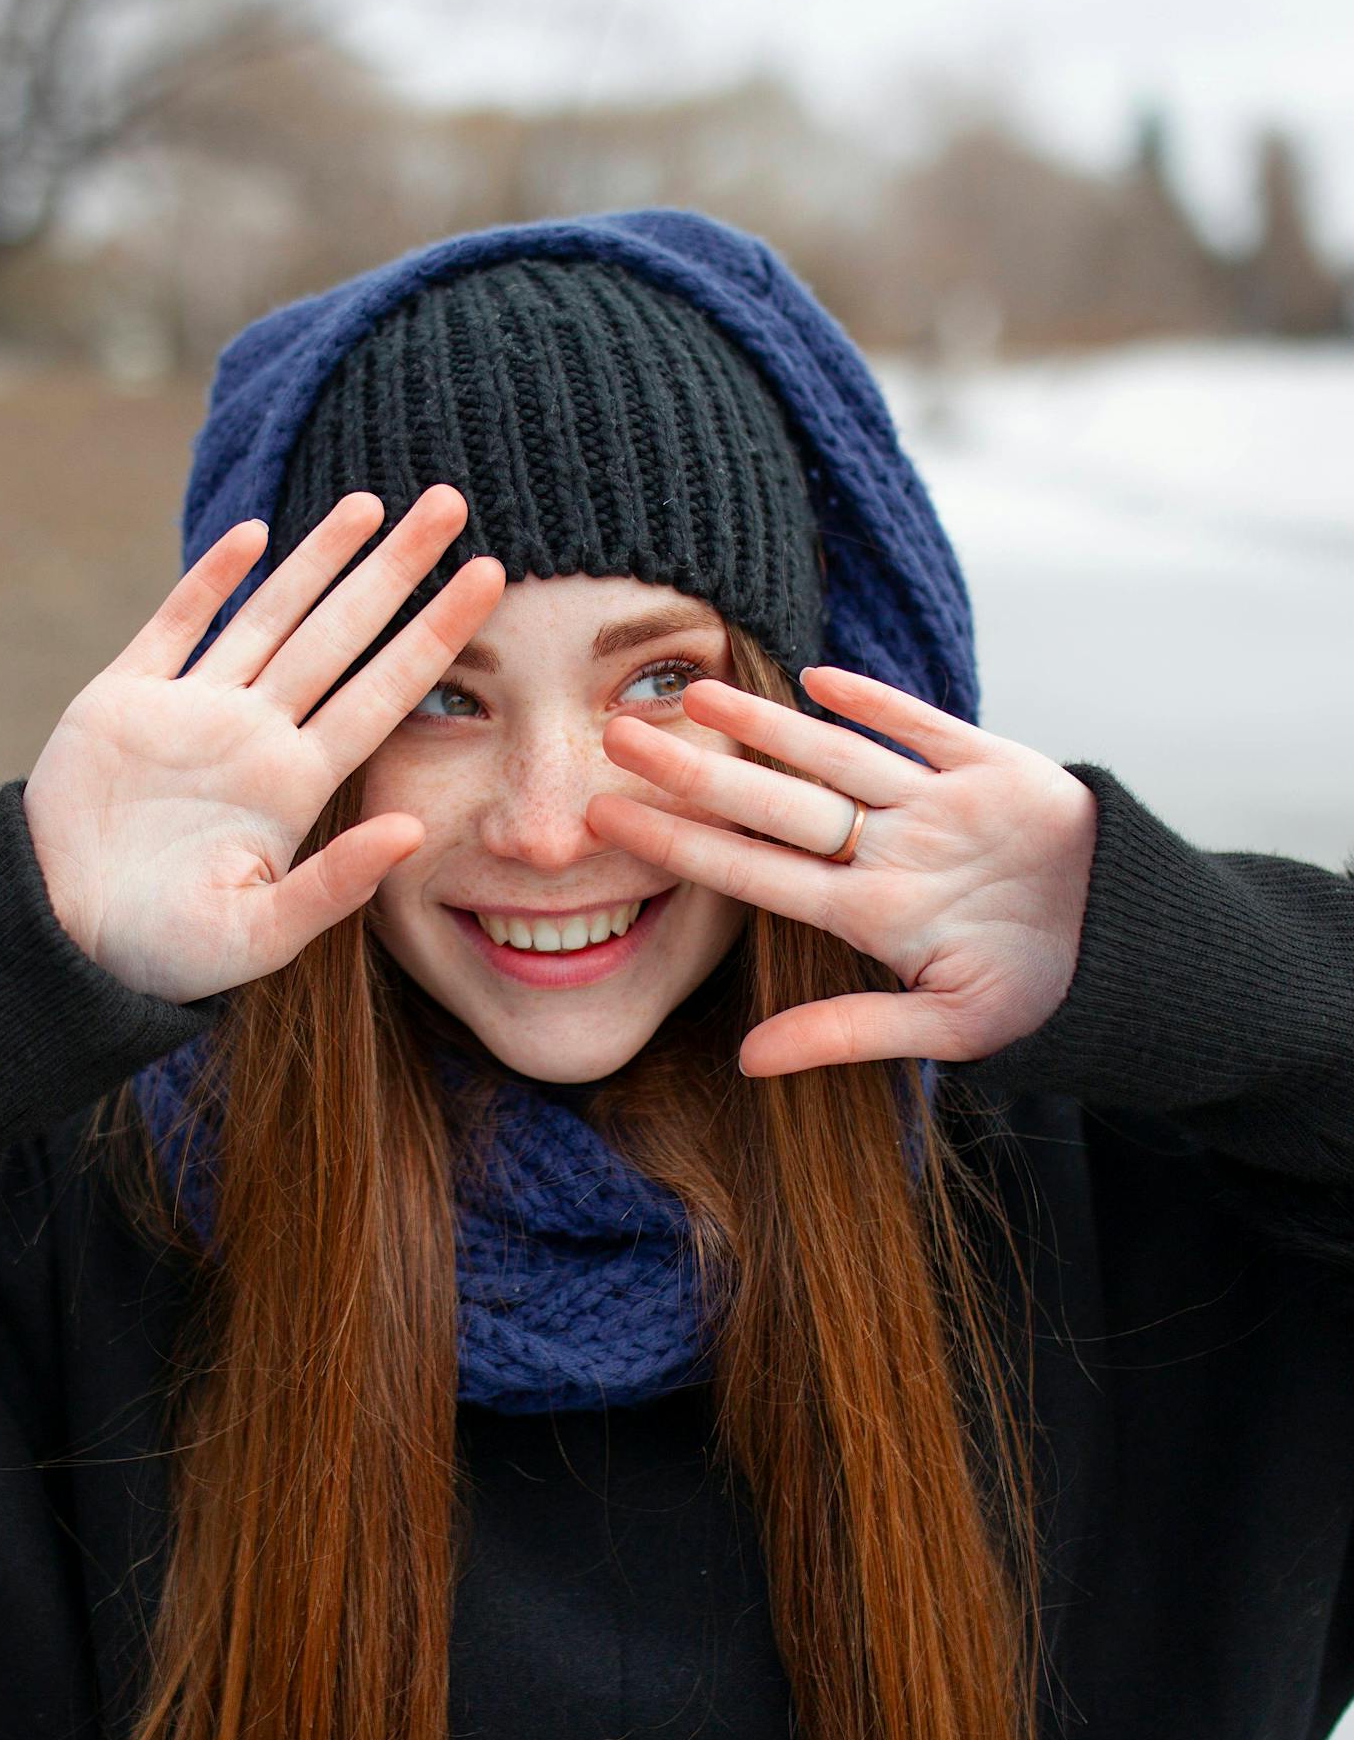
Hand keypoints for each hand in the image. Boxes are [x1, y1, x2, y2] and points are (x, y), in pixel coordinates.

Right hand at [23, 485, 504, 1005]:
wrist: (61, 940)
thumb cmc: (164, 952)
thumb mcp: (258, 935)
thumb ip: (334, 885)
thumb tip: (414, 830)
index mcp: (294, 784)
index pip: (385, 691)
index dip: (436, 634)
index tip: (489, 580)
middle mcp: (256, 734)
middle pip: (341, 633)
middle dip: (395, 567)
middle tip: (451, 501)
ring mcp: (192, 710)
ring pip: (270, 615)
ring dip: (317, 558)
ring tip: (371, 501)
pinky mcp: (123, 699)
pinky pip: (174, 624)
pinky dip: (210, 580)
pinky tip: (253, 535)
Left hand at [583, 665, 1098, 1076]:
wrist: (1130, 949)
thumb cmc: (1034, 990)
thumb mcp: (948, 1026)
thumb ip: (849, 1035)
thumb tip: (746, 1062)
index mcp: (870, 911)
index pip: (754, 872)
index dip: (681, 844)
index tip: (608, 822)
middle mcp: (888, 850)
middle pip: (775, 804)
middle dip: (698, 773)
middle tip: (617, 739)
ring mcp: (936, 805)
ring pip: (836, 756)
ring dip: (769, 725)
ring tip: (696, 693)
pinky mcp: (996, 768)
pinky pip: (928, 729)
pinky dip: (879, 704)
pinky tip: (819, 677)